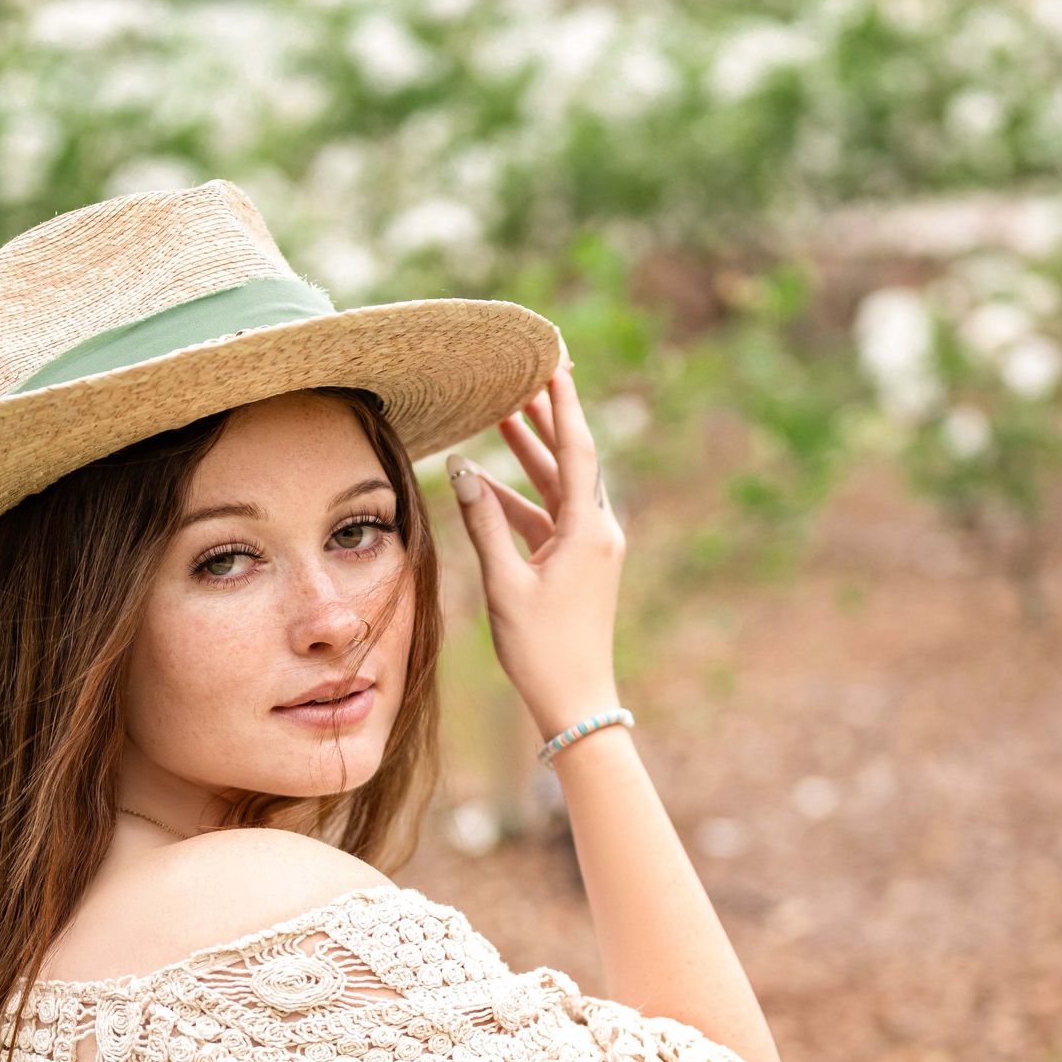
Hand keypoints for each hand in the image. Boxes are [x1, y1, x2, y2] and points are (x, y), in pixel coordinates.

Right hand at [445, 360, 625, 741]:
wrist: (576, 701)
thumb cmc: (542, 648)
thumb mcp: (505, 584)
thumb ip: (484, 523)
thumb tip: (462, 469)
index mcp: (589, 530)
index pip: (577, 448)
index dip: (563, 402)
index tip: (555, 361)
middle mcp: (598, 530)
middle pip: (571, 458)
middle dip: (547, 416)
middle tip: (528, 372)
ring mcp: (590, 547)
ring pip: (560, 486)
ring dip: (533, 453)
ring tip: (505, 413)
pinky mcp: (578, 564)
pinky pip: (551, 516)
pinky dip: (523, 498)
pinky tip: (490, 484)